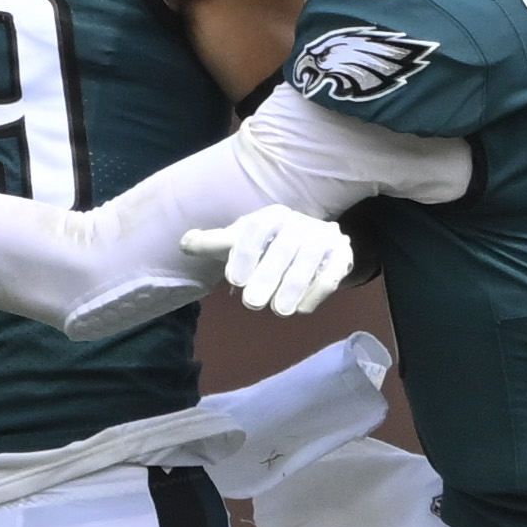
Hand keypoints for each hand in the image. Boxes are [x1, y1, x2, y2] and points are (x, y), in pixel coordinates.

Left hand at [184, 208, 351, 317]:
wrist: (315, 247)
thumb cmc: (269, 248)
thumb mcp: (240, 244)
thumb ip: (214, 244)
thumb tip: (185, 243)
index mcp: (272, 216)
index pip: (257, 228)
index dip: (245, 253)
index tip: (234, 280)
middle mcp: (299, 222)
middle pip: (284, 246)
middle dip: (268, 276)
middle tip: (252, 304)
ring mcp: (323, 237)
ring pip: (310, 259)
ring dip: (293, 286)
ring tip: (279, 310)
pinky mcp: (342, 255)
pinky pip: (331, 274)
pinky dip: (316, 292)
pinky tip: (301, 309)